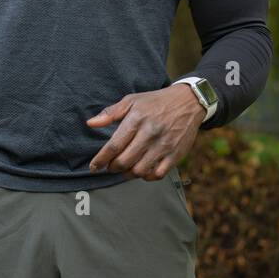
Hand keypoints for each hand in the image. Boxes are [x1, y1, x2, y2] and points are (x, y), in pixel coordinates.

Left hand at [86, 84, 204, 179]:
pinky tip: (142, 170)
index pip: (114, 145)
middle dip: (113, 167)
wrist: (188, 102)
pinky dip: (147, 177)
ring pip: (140, 171)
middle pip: (125, 161)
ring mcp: (164, 145)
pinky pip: (158, 174)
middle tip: (110, 166)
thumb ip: (110, 113)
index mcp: (137, 119)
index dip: (101, 159)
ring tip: (125, 168)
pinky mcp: (176, 154)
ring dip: (128, 174)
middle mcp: (150, 133)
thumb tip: (90, 123)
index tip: (94, 166)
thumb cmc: (155, 102)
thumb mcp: (132, 101)